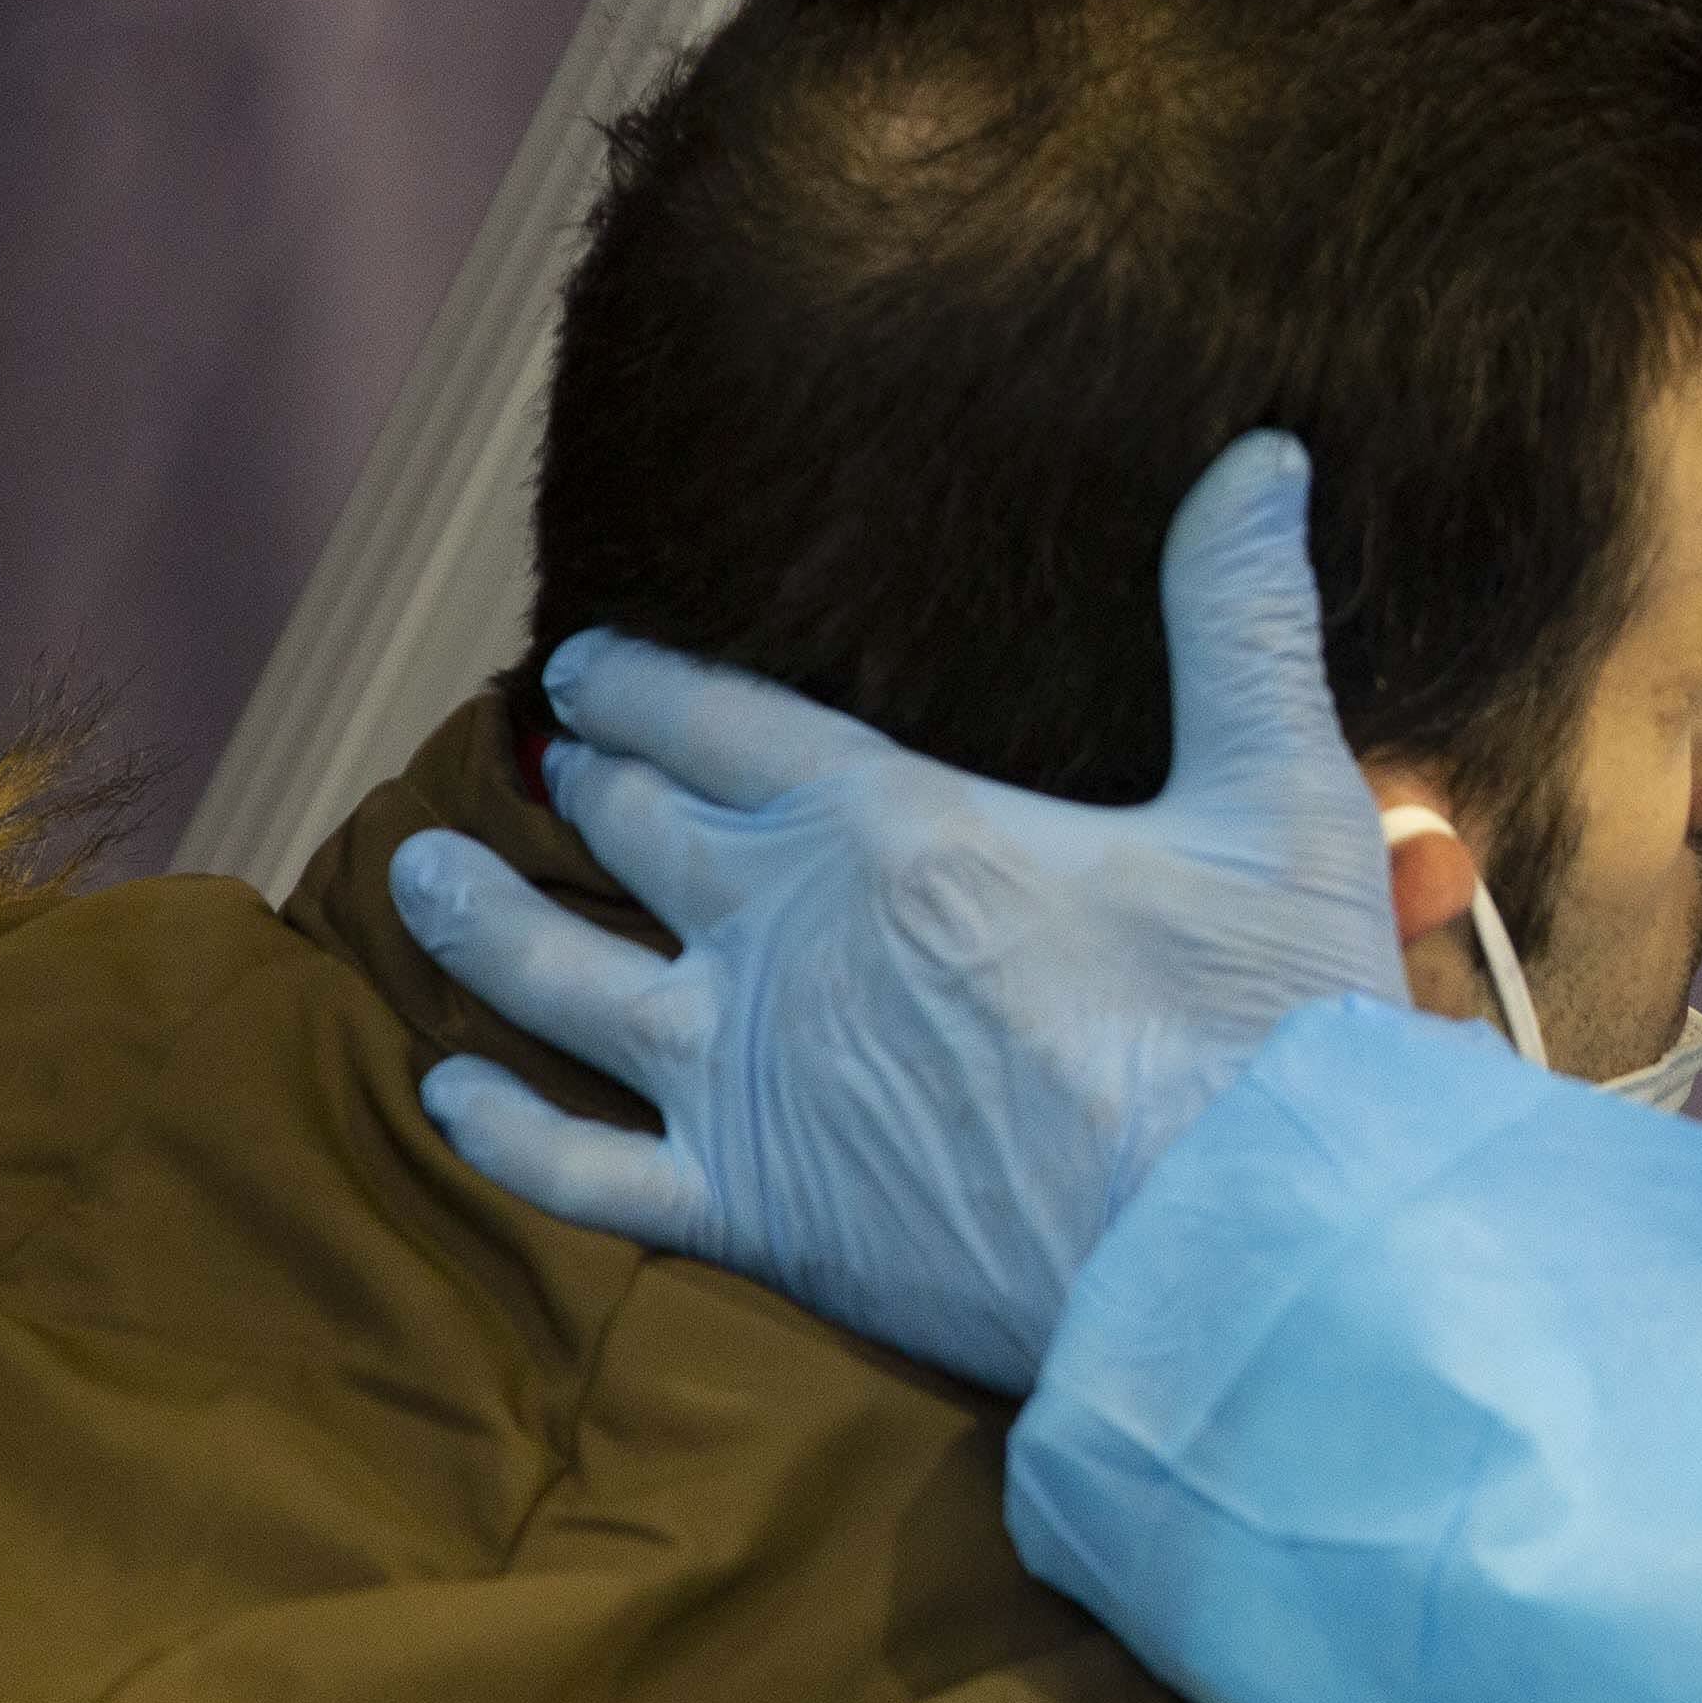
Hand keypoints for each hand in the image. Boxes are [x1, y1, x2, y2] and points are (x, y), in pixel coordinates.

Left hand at [385, 434, 1403, 1389]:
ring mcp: (743, 1075)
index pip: (718, 719)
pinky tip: (447, 1090)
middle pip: (631, 827)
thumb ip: (1240, 621)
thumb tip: (1265, 455)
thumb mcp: (1281, 798)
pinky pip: (572, 1167)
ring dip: (475, 917)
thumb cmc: (1268, 1028)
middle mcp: (780, 933)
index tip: (594, 666)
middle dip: (585, 782)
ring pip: (550, 976)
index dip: (644, 683)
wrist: (1242, 1247)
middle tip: (555, 761)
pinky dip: (495, 1127)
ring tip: (421, 876)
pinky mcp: (749, 1208)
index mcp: (890, 823)